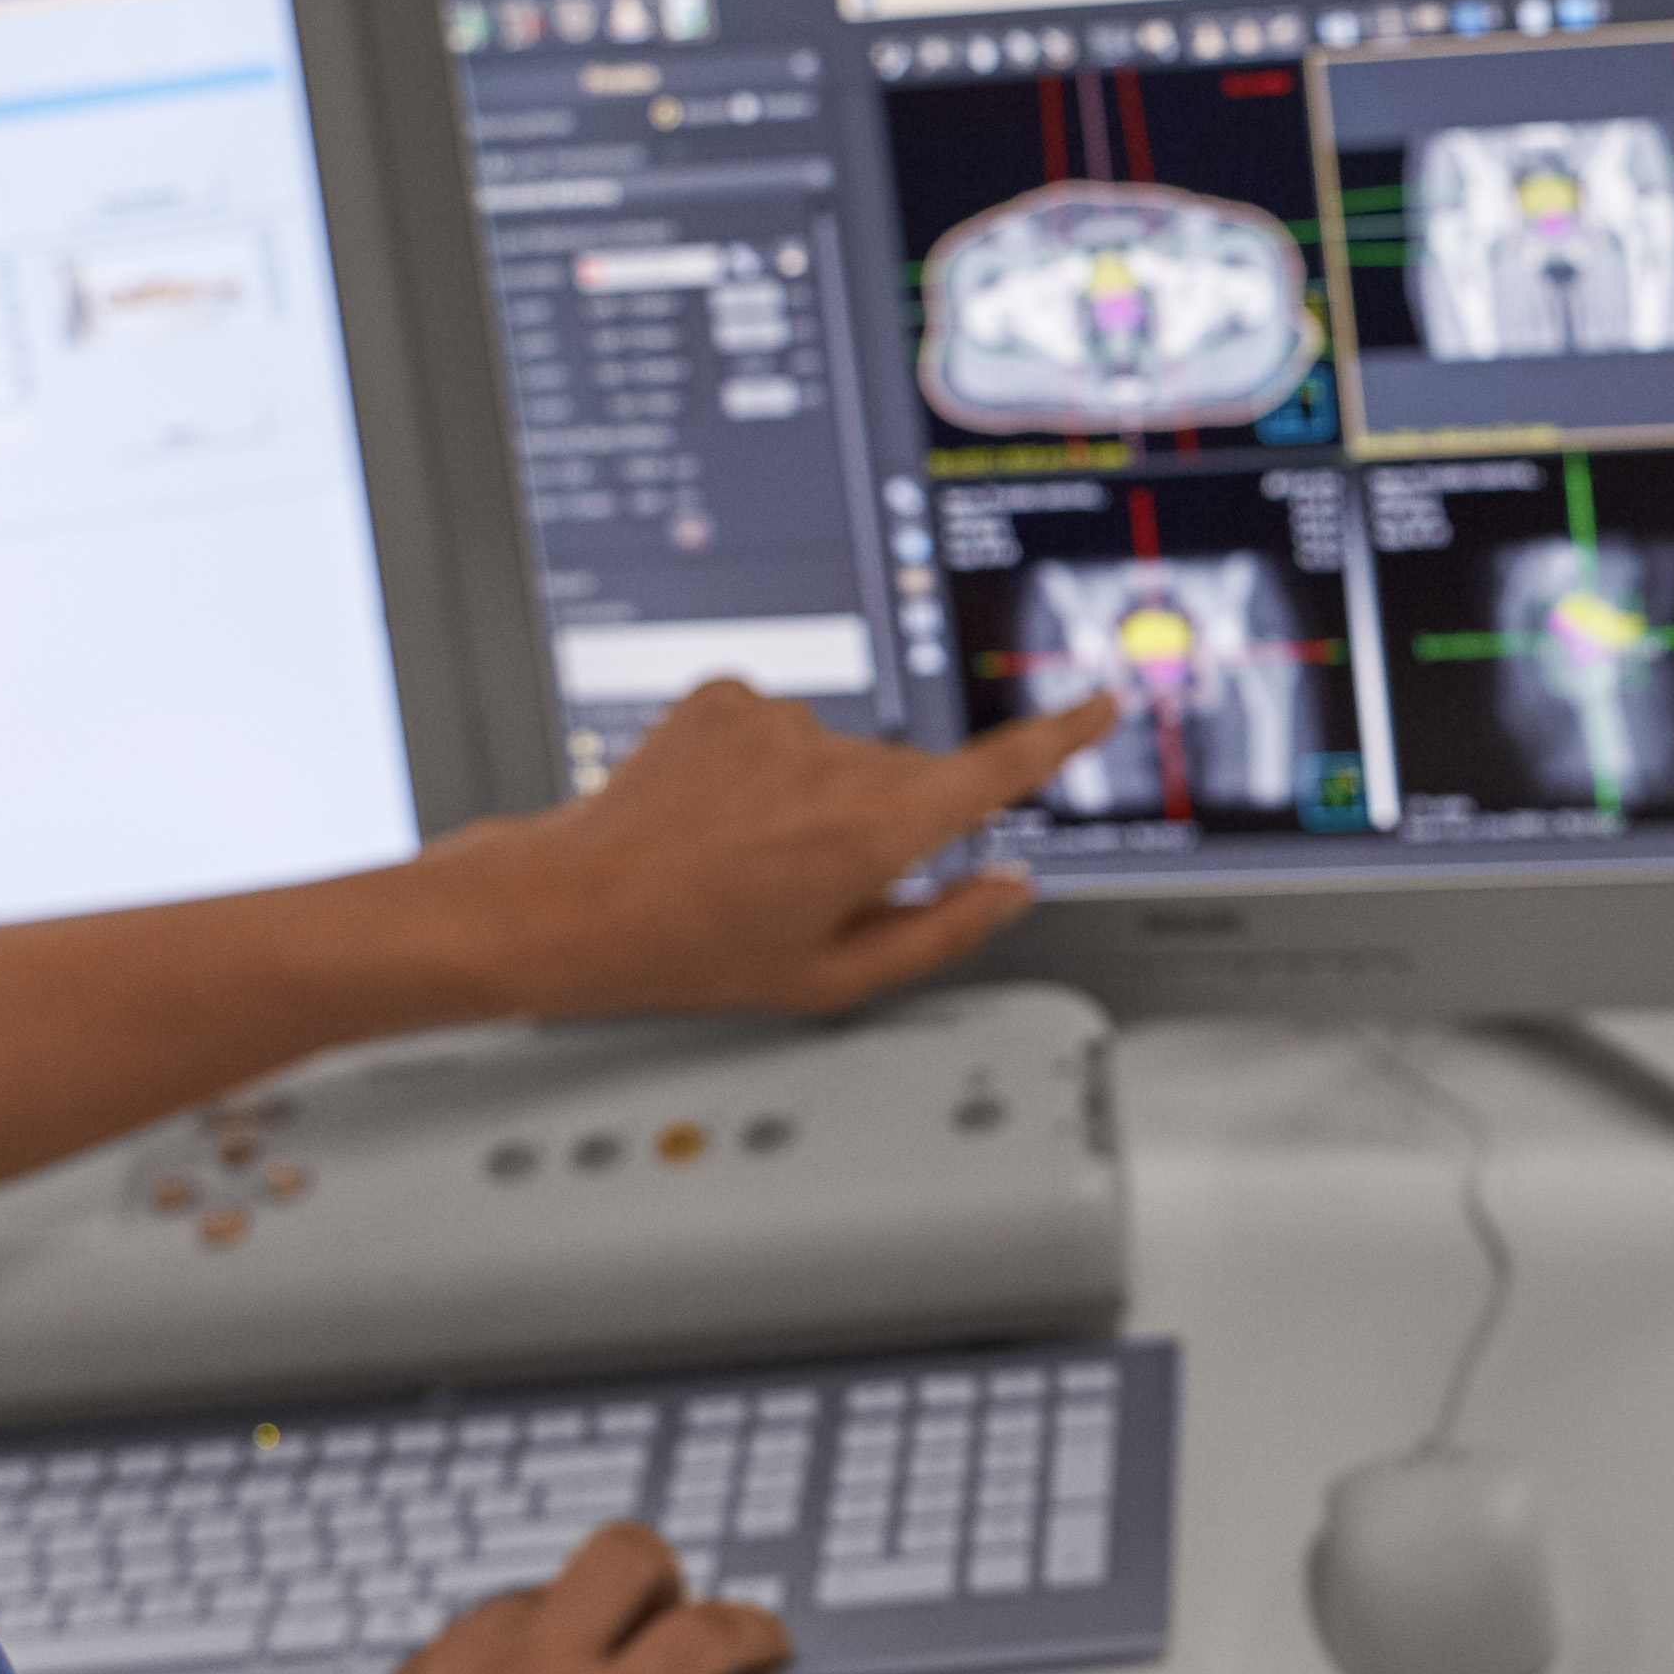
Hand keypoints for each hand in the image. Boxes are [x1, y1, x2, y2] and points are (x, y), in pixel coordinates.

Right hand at [239, 1526, 790, 1673]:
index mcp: (465, 1655)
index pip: (541, 1600)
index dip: (566, 1628)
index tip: (577, 1647)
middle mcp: (546, 1661)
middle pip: (630, 1563)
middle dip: (655, 1583)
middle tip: (670, 1614)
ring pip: (713, 1630)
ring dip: (743, 1633)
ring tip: (760, 1644)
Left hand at [444, 677, 1120, 1020]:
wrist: (574, 903)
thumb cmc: (693, 951)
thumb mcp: (834, 977)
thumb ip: (944, 931)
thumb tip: (1010, 886)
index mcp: (877, 828)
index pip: (998, 772)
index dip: (1061, 736)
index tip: (1099, 703)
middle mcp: (836, 758)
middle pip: (909, 778)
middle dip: (886, 824)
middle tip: (811, 886)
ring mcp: (779, 718)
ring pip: (838, 755)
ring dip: (815, 798)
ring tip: (744, 855)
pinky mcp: (728, 696)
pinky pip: (779, 728)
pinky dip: (763, 768)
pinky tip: (717, 815)